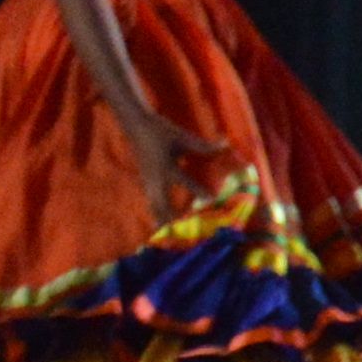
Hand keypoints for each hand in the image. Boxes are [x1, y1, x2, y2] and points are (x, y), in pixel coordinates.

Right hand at [122, 111, 209, 227]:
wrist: (136, 127)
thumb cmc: (161, 131)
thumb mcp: (182, 137)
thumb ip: (202, 146)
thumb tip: (225, 145)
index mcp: (165, 166)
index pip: (185, 182)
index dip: (199, 191)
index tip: (212, 199)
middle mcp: (155, 178)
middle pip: (162, 204)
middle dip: (171, 218)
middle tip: (181, 232)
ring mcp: (148, 181)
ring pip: (154, 206)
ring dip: (161, 219)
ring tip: (167, 234)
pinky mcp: (145, 182)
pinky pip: (151, 201)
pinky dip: (156, 212)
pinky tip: (160, 221)